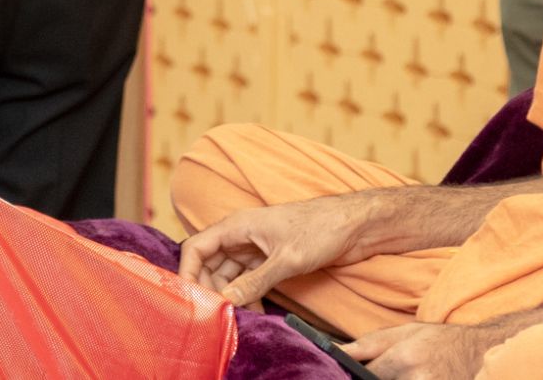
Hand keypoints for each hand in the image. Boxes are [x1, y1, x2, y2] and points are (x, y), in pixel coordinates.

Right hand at [178, 194, 373, 306]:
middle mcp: (241, 236)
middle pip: (210, 265)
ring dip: (232, 297)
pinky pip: (248, 281)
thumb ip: (255, 281)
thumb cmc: (321, 228)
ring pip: (229, 276)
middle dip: (212, 291)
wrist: (354, 225)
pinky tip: (257, 311)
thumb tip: (226, 300)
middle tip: (221, 315)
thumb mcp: (287, 259)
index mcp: (238, 226)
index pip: (197, 247)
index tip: (190, 298)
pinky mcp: (269, 260)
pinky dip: (248, 296)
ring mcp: (255, 248)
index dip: (188, 272)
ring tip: (242, 317)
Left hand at [344, 322, 490, 379]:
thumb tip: (337, 351)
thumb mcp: (404, 332)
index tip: (348, 375)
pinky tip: (410, 377)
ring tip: (400, 372)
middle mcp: (417, 378)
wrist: (479, 354)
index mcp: (405, 357)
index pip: (366, 376)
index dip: (354, 376)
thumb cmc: (439, 341)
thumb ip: (368, 344)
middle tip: (383, 372)